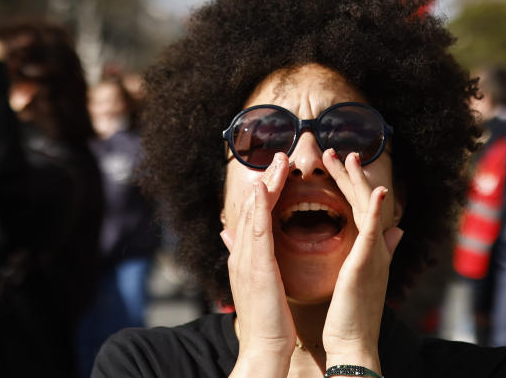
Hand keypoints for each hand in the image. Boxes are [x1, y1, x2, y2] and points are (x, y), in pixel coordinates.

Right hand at [222, 153, 294, 377]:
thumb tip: (227, 235)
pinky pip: (258, 231)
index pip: (253, 217)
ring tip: (277, 163)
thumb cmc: (268, 322)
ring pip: (254, 214)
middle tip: (278, 156)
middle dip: (265, 181)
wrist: (264, 348)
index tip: (274, 172)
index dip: (263, 192)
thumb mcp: (254, 284)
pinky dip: (260, 208)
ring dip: (265, 185)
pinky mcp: (257, 267)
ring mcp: (246, 260)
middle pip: (251, 209)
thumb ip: (245, 257)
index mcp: (244, 258)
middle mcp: (241, 254)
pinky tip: (263, 189)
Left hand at [321, 150, 402, 371]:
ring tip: (346, 157)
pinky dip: (376, 210)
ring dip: (358, 181)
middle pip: (363, 202)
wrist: (353, 342)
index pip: (360, 208)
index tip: (338, 164)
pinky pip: (373, 233)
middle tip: (336, 151)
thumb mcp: (364, 276)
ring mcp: (373, 254)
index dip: (351, 185)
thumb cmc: (352, 315)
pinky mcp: (366, 264)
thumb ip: (379, 251)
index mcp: (370, 249)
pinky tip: (376, 191)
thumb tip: (396, 231)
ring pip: (366, 209)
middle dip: (350, 175)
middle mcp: (376, 248)